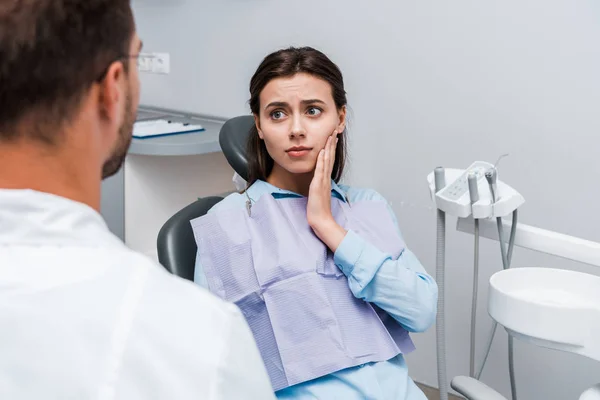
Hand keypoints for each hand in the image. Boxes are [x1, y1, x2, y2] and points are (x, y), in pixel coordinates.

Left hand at [307, 132, 346, 250]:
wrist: (321, 220)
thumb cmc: (319, 210)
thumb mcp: (319, 194)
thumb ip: (320, 186)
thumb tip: (319, 181)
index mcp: (326, 180)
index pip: (329, 161)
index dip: (331, 149)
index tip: (331, 139)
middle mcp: (326, 178)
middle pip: (330, 158)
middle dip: (331, 144)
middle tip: (333, 131)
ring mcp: (323, 181)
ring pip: (327, 161)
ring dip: (328, 148)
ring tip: (330, 136)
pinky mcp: (318, 185)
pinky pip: (320, 170)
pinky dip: (322, 160)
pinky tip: (322, 151)